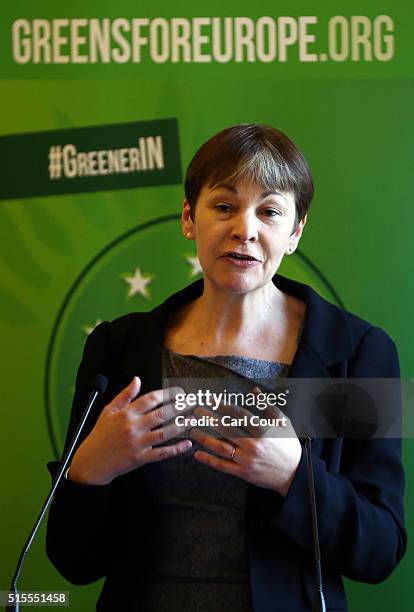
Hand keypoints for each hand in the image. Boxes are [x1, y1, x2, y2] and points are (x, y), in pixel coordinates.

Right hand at [68, 377, 191, 484]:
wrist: (91, 462)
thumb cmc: (100, 435)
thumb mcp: (108, 411)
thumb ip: (125, 395)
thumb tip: (137, 379)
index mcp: (126, 413)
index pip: (150, 399)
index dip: (167, 394)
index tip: (179, 392)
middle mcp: (133, 427)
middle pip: (161, 414)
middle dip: (179, 407)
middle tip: (192, 403)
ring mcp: (137, 443)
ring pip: (164, 433)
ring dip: (181, 426)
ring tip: (193, 420)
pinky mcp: (140, 458)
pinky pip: (161, 453)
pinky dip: (175, 449)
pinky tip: (187, 444)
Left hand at [190, 399, 301, 496]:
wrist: (294, 474)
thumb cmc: (288, 445)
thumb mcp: (283, 422)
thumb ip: (268, 405)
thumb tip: (254, 391)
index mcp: (263, 430)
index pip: (238, 414)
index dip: (223, 405)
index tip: (211, 399)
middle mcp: (253, 444)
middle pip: (226, 428)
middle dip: (209, 418)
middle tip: (196, 411)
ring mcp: (247, 460)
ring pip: (221, 447)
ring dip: (205, 438)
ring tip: (192, 430)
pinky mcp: (243, 472)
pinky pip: (223, 466)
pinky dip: (209, 460)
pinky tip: (197, 454)